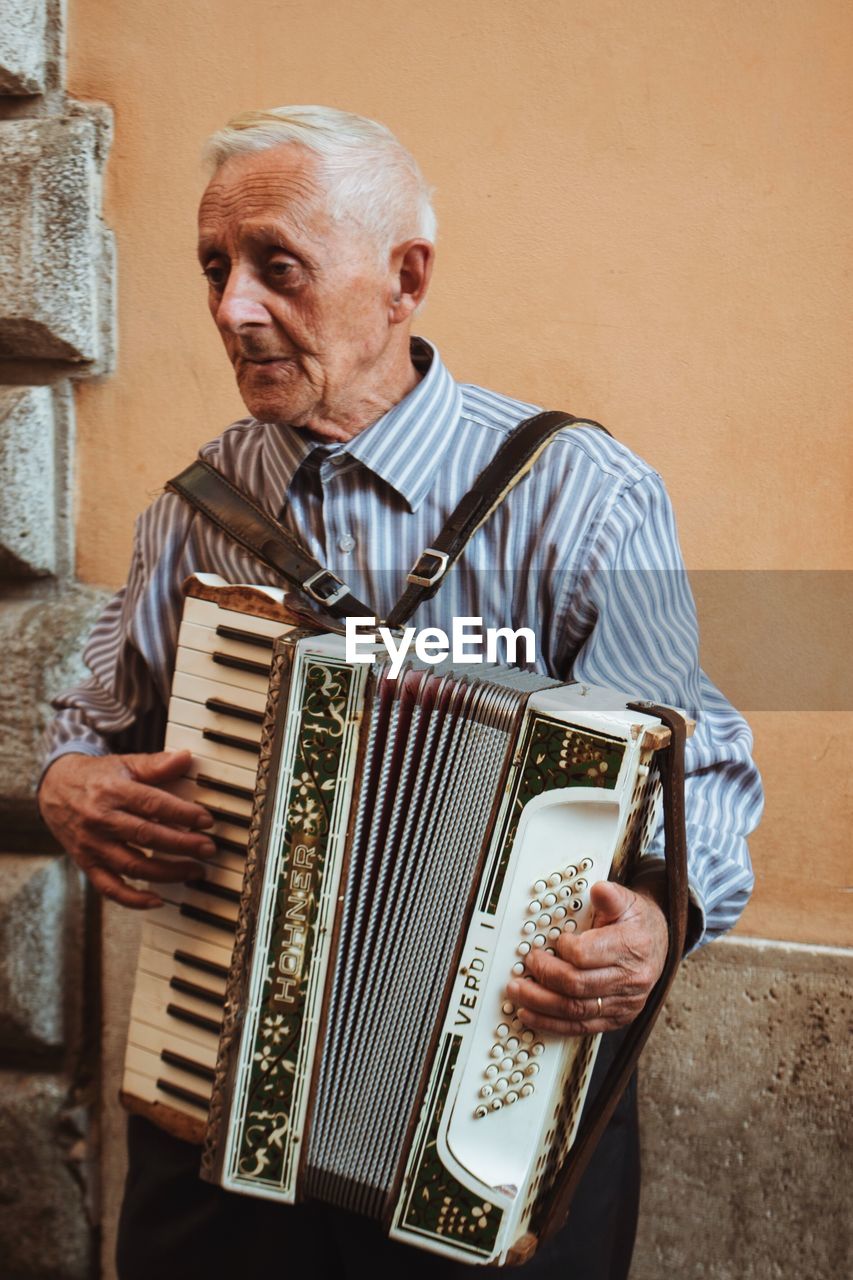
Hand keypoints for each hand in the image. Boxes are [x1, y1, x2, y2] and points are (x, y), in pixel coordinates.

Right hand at [39, 749, 215, 909]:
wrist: (53, 789)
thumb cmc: (96, 777)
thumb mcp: (124, 764)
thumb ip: (155, 765)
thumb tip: (186, 757)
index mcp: (112, 792)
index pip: (152, 804)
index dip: (182, 813)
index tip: (207, 821)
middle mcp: (101, 820)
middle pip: (146, 836)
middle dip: (182, 844)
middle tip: (209, 849)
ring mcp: (92, 845)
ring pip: (132, 865)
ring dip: (167, 872)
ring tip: (195, 871)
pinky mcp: (86, 864)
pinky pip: (110, 887)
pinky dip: (133, 899)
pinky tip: (157, 900)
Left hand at [505, 880, 668, 1035]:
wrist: (658, 944)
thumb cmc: (637, 922)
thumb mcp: (627, 901)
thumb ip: (611, 896)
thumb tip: (599, 890)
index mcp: (632, 947)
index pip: (586, 955)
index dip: (563, 948)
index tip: (553, 940)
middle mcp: (630, 980)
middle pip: (577, 985)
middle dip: (544, 975)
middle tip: (526, 964)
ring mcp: (624, 1003)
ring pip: (575, 1010)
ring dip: (540, 1003)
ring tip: (518, 991)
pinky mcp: (616, 1019)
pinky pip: (581, 1028)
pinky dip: (552, 1023)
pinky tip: (531, 1015)